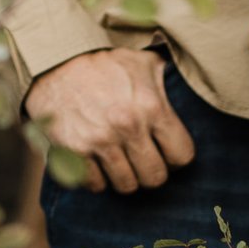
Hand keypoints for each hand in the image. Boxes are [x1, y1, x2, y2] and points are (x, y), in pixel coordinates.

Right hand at [23, 45, 195, 194]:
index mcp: (152, 107)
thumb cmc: (105, 63)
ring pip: (127, 186)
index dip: (176, 157)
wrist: (54, 61)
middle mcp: (128, 126)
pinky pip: (96, 185)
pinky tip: (97, 163)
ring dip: (126, 177)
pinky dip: (98, 178)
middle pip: (155, 178)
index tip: (167, 153)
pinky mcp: (73, 151)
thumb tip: (194, 89)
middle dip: (152, 171)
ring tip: (121, 163)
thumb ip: (168, 83)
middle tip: (143, 161)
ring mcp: (99, 141)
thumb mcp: (144, 64)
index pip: (182, 156)